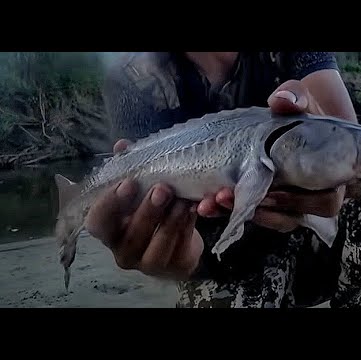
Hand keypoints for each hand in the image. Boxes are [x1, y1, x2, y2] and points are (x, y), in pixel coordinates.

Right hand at [85, 139, 203, 279]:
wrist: (177, 241)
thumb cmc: (151, 212)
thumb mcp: (140, 190)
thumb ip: (130, 168)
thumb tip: (122, 145)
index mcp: (109, 231)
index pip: (98, 222)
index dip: (110, 204)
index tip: (128, 183)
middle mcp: (123, 251)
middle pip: (132, 236)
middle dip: (148, 211)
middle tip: (163, 189)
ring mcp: (148, 263)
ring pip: (159, 244)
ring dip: (172, 219)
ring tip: (183, 199)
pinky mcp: (174, 267)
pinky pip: (181, 246)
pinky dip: (188, 226)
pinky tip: (194, 208)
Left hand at [197, 80, 346, 232]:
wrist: (296, 115)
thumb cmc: (305, 110)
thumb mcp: (302, 99)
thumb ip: (296, 97)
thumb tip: (282, 100)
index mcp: (333, 175)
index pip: (325, 200)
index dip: (299, 200)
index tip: (271, 189)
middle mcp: (315, 194)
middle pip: (295, 216)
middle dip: (263, 209)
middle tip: (229, 196)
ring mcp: (293, 201)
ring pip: (274, 220)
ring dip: (243, 212)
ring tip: (214, 200)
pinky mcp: (270, 203)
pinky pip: (257, 215)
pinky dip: (233, 211)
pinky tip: (209, 204)